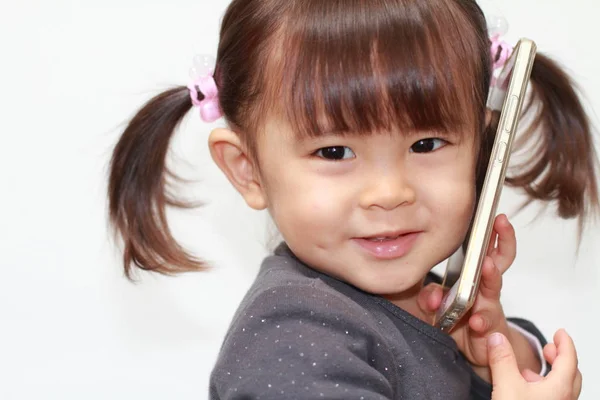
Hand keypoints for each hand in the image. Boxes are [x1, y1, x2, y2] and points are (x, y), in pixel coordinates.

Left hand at [418, 215, 520, 370]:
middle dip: (503, 240)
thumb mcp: (438, 305)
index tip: (494, 215)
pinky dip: (480, 321)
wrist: (474, 350)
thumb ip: (430, 297)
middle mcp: (486, 288)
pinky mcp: (489, 328)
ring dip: (490, 276)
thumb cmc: (457, 319)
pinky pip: (485, 322)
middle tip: (501, 223)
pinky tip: (475, 321)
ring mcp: (489, 307)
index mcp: (476, 277)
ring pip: (493, 289)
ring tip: (487, 266)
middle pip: (500, 260)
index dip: (492, 233)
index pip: (486, 249)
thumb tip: (432, 296)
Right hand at [488, 329, 582, 399]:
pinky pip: (553, 397)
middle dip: (560, 358)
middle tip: (548, 348)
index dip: (565, 342)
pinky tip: (525, 389)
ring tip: (529, 370)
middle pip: (571, 374)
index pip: (569, 358)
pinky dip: (544, 387)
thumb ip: (502, 360)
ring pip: (562, 387)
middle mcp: (564, 399)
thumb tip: (497, 338)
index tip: (560, 333)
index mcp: (560, 388)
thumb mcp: (506, 385)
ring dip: (551, 374)